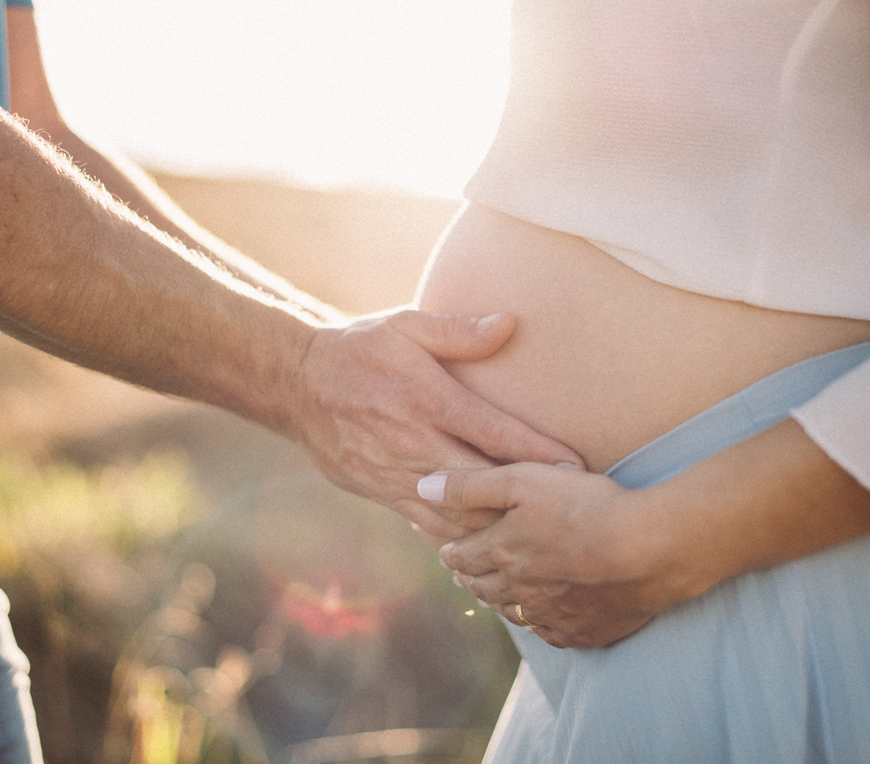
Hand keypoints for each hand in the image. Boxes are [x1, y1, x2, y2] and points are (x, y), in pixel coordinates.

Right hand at [292, 310, 583, 536]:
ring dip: (495, 528)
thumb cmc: (358, 348)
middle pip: (481, 486)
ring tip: (535, 535)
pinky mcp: (380, 493)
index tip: (575, 467)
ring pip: (455, 517)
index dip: (537, 454)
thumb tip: (510, 325)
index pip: (494, 434)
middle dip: (524, 501)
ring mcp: (395, 475)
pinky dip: (459, 536)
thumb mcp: (405, 325)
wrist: (294, 384)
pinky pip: (427, 525)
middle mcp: (413, 444)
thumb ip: (458, 330)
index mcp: (427, 400)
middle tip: (567, 509)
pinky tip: (486, 544)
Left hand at [420, 420, 869, 648]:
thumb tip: (420, 487)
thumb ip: (469, 484)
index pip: (463, 558)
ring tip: (501, 596)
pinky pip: (556, 634)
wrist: (650, 548)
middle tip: (465, 575)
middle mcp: (521, 591)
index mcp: (501, 554)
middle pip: (486, 589)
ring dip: (505, 603)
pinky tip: (546, 620)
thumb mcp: (521, 479)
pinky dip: (545, 625)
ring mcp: (555, 616)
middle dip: (472, 580)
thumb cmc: (585, 505)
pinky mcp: (588, 631)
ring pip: (518, 614)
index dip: (451, 554)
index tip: (445, 551)